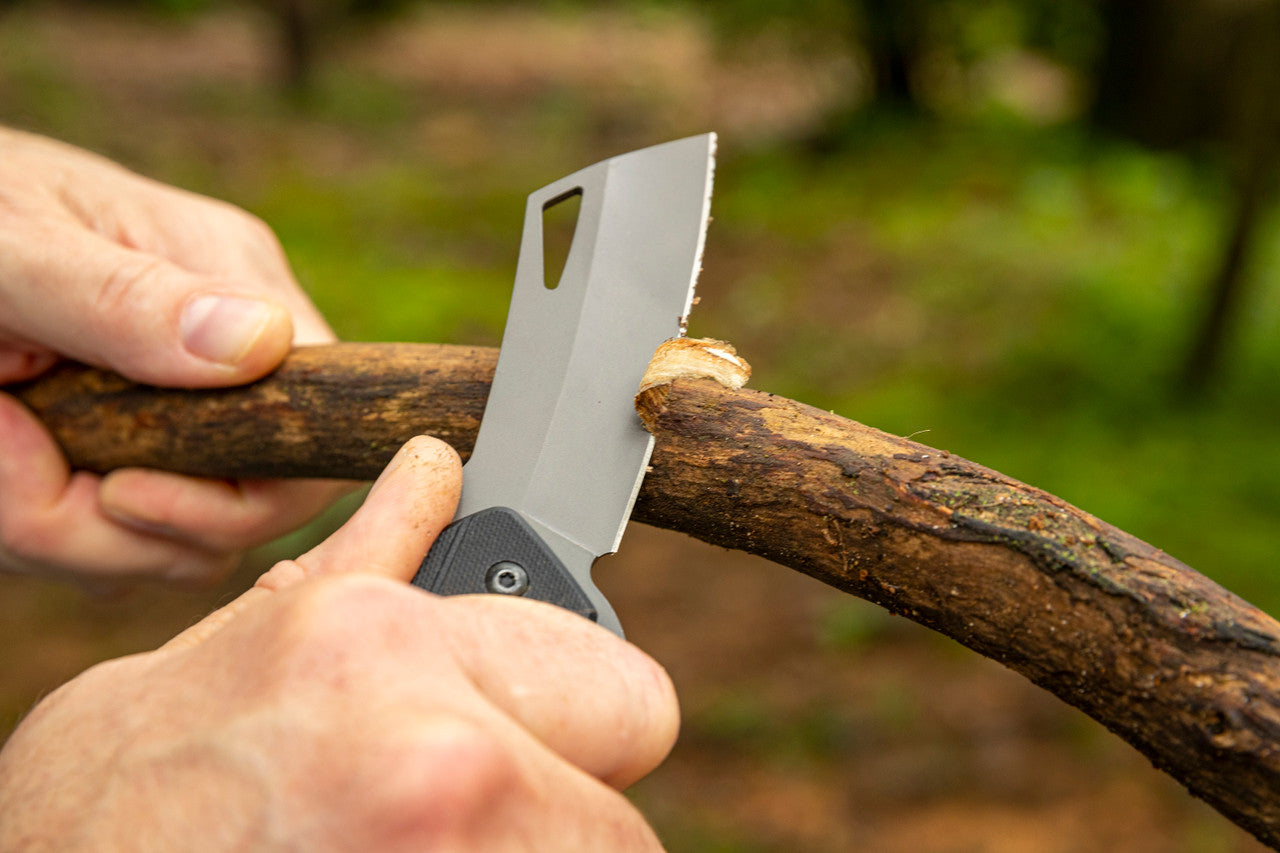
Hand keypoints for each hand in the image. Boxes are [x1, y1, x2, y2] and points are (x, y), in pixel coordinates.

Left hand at [0, 128, 347, 589]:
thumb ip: (127, 299)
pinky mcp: (132, 456)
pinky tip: (1, 460)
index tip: (116, 494)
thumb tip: (264, 345)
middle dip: (123, 533)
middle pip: (250, 511)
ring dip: (65, 533)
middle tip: (5, 465)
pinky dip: (47, 529)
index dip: (237, 499)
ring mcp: (185, 414)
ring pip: (180, 548)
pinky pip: (124, 546)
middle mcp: (231, 357)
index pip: (313, 428)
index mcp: (234, 282)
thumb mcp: (15, 248)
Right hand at [0, 437, 677, 850]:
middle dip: (559, 802)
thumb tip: (435, 472)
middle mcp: (434, 763)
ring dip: (523, 849)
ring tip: (406, 841)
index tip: (544, 738)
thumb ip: (375, 556)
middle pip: (617, 813)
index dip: (583, 720)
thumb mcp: (249, 645)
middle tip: (453, 808)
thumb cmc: (135, 786)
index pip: (632, 696)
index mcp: (389, 652)